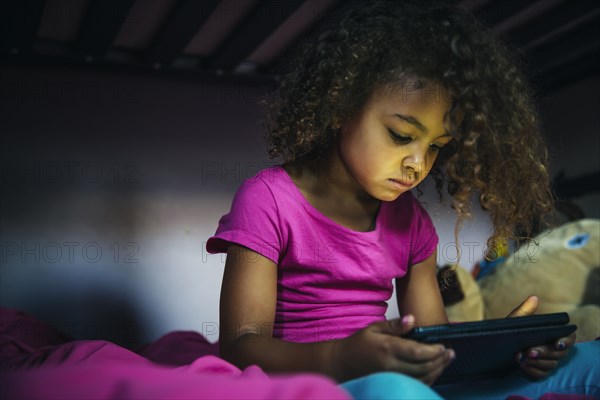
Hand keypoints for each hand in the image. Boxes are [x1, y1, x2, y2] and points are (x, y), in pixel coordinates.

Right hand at [330, 314, 454, 384]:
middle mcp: (391, 365)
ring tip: (446, 362)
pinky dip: (428, 380)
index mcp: (387, 348)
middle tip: (450, 354)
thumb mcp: (374, 328)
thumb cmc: (359, 344)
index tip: (443, 346)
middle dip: (440, 361)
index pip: (417, 352)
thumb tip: (413, 319)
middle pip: (423, 367)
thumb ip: (394, 325)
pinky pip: (415, 385)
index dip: (434, 351)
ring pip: (421, 379)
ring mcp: (391, 377)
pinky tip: (434, 372)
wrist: (342, 363)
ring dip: (437, 371)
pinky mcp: (391, 384)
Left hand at [507, 295, 575, 378]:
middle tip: (529, 351)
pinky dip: (532, 369)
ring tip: (521, 356)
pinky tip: (522, 364)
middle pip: (559, 353)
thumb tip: (534, 297)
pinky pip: (541, 374)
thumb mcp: (515, 320)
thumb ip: (525, 310)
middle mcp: (552, 347)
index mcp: (551, 333)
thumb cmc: (510, 329)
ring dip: (537, 362)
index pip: (569, 338)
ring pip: (551, 364)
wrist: (495, 343)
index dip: (566, 341)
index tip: (556, 343)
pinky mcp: (538, 370)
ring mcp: (546, 360)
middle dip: (544, 352)